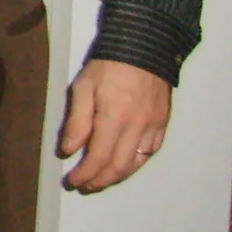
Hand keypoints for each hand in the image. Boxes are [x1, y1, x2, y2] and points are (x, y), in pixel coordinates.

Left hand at [58, 58, 172, 191]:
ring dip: (117, 177)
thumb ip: (77, 122)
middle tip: (83, 185)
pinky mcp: (163, 123)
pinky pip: (150, 152)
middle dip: (99, 181)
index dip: (85, 174)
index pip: (99, 157)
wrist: (144, 46)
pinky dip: (135, 164)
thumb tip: (69, 151)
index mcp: (114, 118)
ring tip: (100, 180)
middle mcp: (137, 127)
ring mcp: (154, 126)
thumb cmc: (108, 65)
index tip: (72, 180)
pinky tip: (124, 166)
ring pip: (136, 164)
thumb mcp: (83, 87)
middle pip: (119, 167)